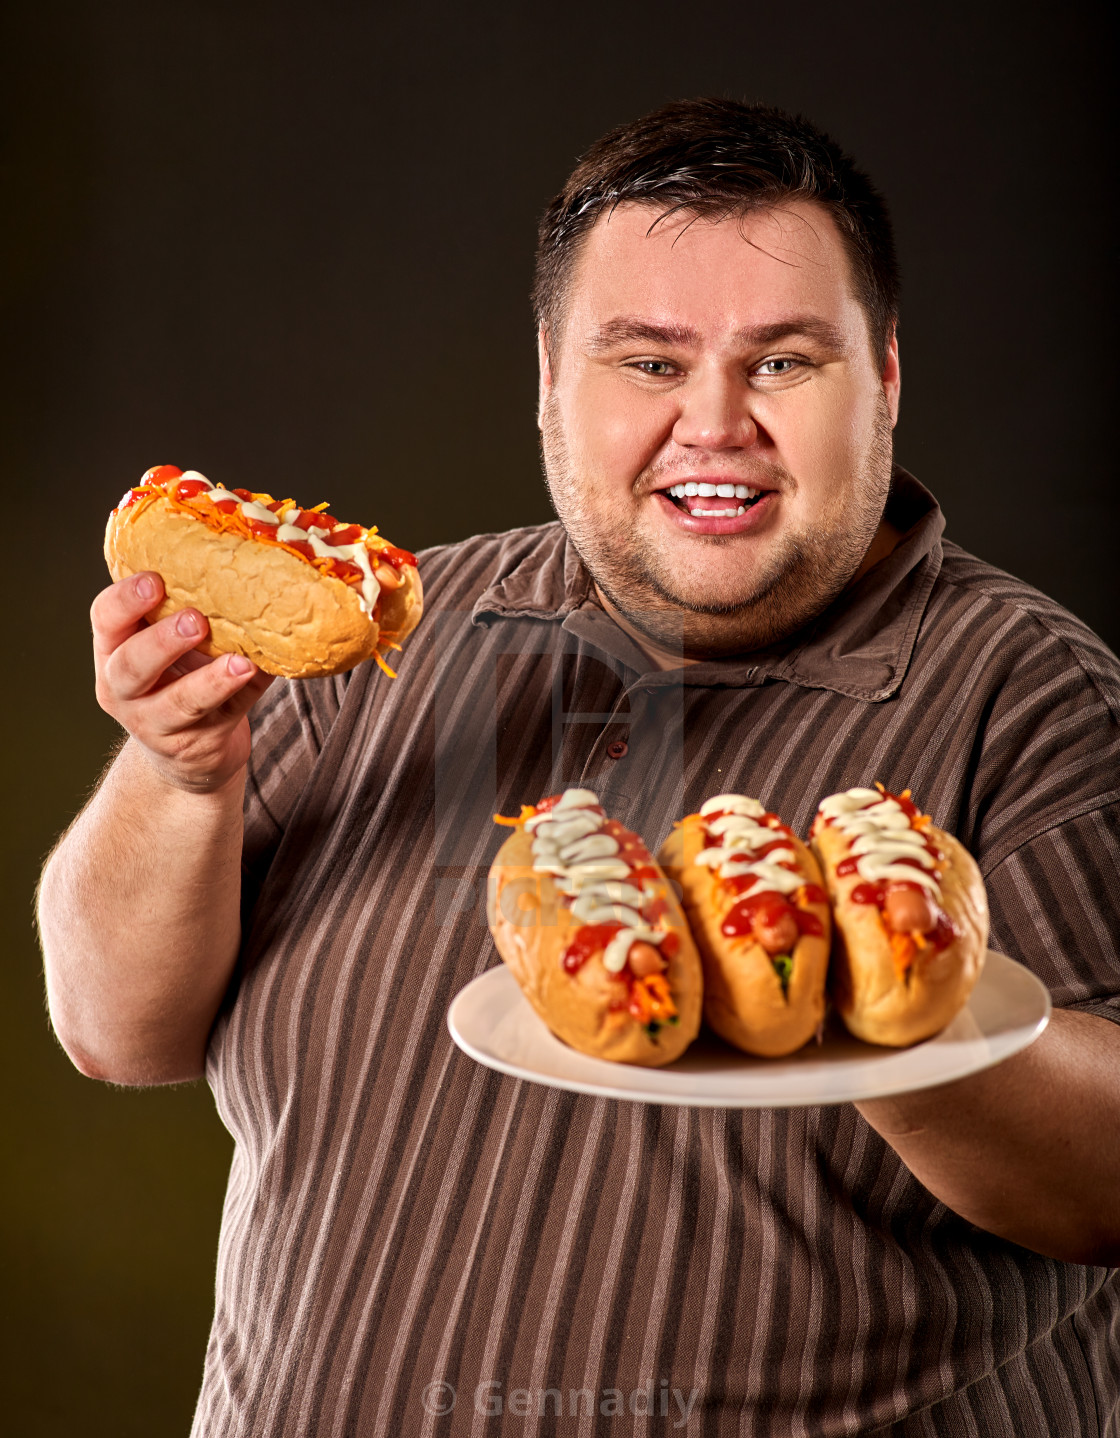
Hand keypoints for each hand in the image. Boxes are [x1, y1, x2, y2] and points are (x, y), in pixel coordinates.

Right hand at [92, 572, 272, 792]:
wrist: (189, 755)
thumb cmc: (180, 680)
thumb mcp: (168, 647)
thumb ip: (188, 608)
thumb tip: (243, 554)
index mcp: (114, 651)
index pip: (105, 620)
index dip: (125, 600)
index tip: (154, 580)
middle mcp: (126, 691)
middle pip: (130, 667)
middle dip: (162, 641)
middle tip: (196, 619)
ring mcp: (159, 724)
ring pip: (178, 704)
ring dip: (209, 681)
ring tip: (239, 663)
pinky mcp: (198, 745)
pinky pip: (225, 716)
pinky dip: (245, 695)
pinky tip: (261, 674)